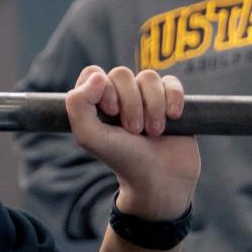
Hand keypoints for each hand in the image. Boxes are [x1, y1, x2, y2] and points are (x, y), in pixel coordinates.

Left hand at [66, 65, 200, 219]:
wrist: (160, 177)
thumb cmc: (122, 158)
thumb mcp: (89, 136)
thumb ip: (78, 104)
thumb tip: (97, 76)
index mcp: (96, 101)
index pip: (94, 73)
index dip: (103, 89)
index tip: (110, 113)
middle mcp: (120, 95)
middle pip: (122, 73)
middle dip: (130, 103)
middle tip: (133, 130)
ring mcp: (146, 96)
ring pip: (148, 76)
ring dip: (152, 106)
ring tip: (153, 132)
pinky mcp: (171, 100)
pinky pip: (171, 82)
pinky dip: (173, 98)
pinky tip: (173, 117)